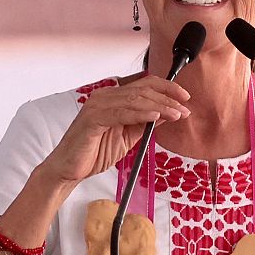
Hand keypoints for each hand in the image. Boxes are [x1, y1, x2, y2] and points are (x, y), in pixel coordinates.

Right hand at [42, 76, 190, 183]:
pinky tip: (155, 118)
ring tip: (176, 114)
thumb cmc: (94, 152)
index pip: (144, 85)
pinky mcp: (92, 119)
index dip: (167, 88)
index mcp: (112, 97)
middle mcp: (104, 96)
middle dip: (167, 99)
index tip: (185, 98)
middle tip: (185, 109)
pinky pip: (121, 113)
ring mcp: (97, 106)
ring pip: (134, 100)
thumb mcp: (127, 137)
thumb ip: (144, 124)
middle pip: (142, 90)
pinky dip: (140, 114)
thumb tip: (166, 115)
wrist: (69, 170)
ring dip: (159, 107)